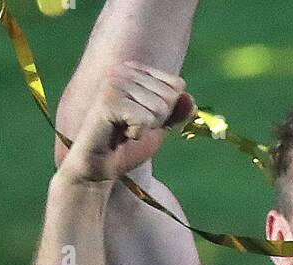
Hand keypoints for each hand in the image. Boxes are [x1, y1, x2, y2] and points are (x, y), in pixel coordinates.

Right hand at [60, 61, 196, 184]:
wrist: (101, 165)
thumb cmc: (129, 143)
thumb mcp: (159, 125)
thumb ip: (178, 112)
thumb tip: (191, 100)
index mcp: (136, 70)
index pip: (177, 86)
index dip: (168, 112)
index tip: (145, 119)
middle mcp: (124, 70)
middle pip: (170, 97)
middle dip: (158, 121)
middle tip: (134, 126)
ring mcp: (114, 83)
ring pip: (159, 108)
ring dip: (147, 128)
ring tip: (126, 129)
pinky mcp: (108, 100)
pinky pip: (144, 119)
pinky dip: (137, 134)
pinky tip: (121, 133)